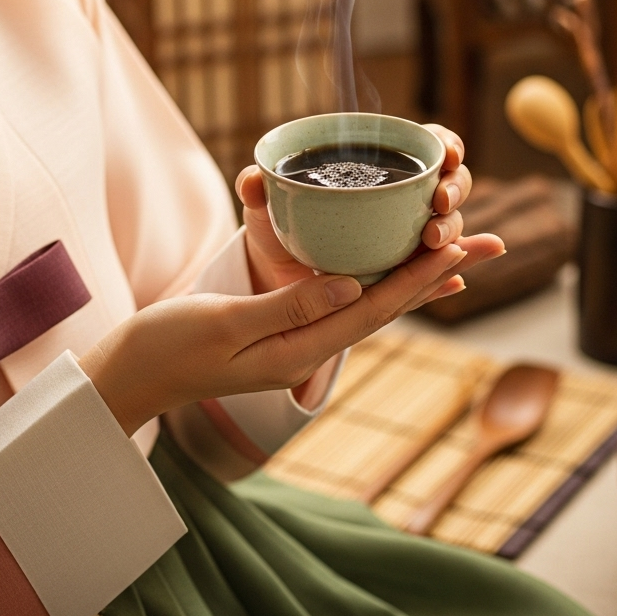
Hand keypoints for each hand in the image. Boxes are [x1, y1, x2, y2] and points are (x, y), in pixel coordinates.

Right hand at [80, 241, 469, 436]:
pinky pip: (341, 303)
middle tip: (482, 243)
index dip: (417, 277)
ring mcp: (298, 342)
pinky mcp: (285, 329)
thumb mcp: (225, 323)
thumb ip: (287, 306)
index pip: (372, 311)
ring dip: (412, 278)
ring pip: (368, 306)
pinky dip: (374, 283)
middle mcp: (308, 349)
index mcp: (298, 350)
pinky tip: (389, 269)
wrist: (134, 372)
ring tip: (454, 251)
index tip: (457, 246)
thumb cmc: (168, 346)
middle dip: (433, 275)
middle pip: (384, 308)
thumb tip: (349, 285)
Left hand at [237, 123, 504, 298]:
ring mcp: (413, 236)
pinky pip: (439, 273)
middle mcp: (407, 198)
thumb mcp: (267, 206)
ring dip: (457, 232)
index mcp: (383, 166)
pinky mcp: (409, 273)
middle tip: (439, 205)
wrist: (278, 276)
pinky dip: (454, 276)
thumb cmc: (282, 224)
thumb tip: (252, 181)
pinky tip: (461, 281)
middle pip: (453, 183)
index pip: (432, 143)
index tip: (447, 155)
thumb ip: (260, 189)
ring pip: (452, 226)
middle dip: (456, 190)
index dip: (448, 145)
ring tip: (436, 243)